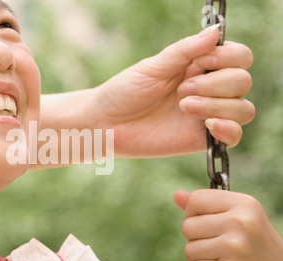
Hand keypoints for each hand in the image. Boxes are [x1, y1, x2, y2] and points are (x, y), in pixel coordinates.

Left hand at [92, 24, 254, 157]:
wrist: (107, 123)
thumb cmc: (125, 91)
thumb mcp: (154, 66)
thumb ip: (185, 50)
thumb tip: (216, 31)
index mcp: (199, 67)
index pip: (239, 57)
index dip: (227, 57)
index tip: (199, 61)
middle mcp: (208, 90)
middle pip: (242, 81)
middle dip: (215, 83)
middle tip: (182, 90)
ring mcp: (207, 115)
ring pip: (243, 109)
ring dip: (217, 105)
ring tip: (183, 106)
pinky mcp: (201, 139)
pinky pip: (235, 135)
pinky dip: (228, 128)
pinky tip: (207, 125)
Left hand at [174, 189, 282, 260]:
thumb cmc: (254, 242)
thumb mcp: (238, 215)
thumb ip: (206, 204)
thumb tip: (177, 195)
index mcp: (243, 203)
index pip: (196, 199)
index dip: (193, 213)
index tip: (208, 223)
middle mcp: (240, 222)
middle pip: (187, 226)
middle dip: (197, 238)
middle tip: (220, 245)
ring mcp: (236, 247)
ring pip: (189, 249)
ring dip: (201, 257)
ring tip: (223, 258)